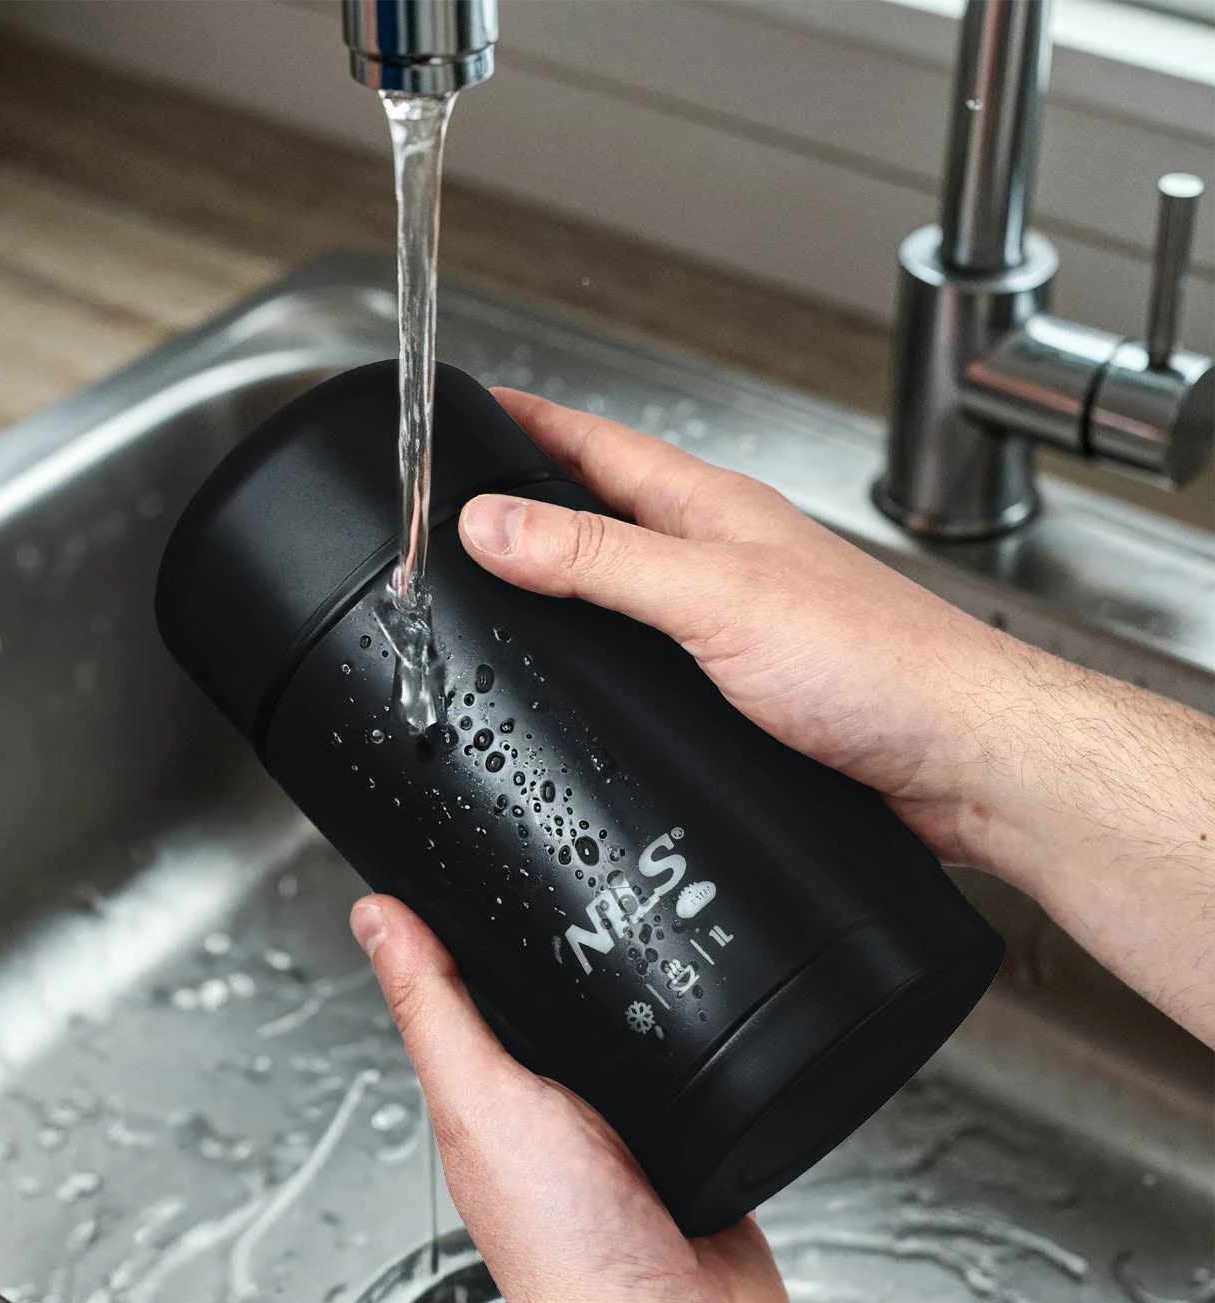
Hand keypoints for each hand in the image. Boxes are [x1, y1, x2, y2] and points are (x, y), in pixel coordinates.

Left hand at [350, 893, 1056, 1302]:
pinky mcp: (703, 1163)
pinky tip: (727, 1036)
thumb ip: (435, 1009)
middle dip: (584, 971)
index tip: (490, 877)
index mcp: (493, 1110)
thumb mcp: (480, 1101)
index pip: (477, 1003)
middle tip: (602, 895)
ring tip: (662, 948)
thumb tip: (377, 922)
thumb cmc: (561, 1253)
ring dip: (658, 1018)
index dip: (482, 942)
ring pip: (642, 1055)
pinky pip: (713, 1093)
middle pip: (568, 1023)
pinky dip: (722, 1065)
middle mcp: (561, 1127)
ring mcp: (635, 1147)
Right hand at [458, 390, 1214, 1042]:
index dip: (528, 422)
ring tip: (509, 586)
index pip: (597, 445)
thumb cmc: (879, 666)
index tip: (468, 412)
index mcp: (713, 511)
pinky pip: (651, 658)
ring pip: (628, 590)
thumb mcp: (714, 597)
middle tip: (469, 498)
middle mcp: (722, 560)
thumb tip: (493, 524)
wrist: (964, 760)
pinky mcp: (743, 694)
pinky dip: (605, 661)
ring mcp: (733, 626)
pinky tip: (589, 684)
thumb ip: (600, 561)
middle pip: (605, 514)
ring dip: (569, 585)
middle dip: (533, 500)